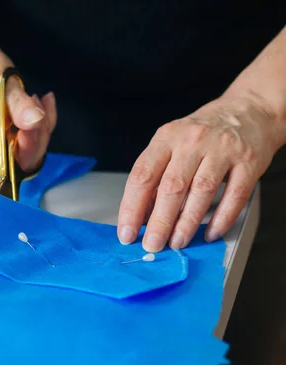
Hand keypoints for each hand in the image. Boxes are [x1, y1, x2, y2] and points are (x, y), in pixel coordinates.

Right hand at [0, 49, 56, 177]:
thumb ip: (19, 105)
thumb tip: (37, 121)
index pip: (2, 168)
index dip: (24, 153)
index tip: (36, 125)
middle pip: (18, 162)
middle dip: (37, 137)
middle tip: (41, 106)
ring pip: (27, 152)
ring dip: (41, 128)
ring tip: (40, 100)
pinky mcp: (3, 141)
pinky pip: (27, 142)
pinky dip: (38, 124)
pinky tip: (40, 102)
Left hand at [118, 93, 284, 251]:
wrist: (248, 110)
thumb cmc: (202, 133)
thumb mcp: (171, 143)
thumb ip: (156, 174)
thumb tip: (140, 214)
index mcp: (166, 138)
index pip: (142, 175)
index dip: (132, 207)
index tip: (126, 231)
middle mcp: (192, 142)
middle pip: (171, 186)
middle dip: (159, 221)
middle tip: (152, 244)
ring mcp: (222, 150)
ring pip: (201, 191)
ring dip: (187, 223)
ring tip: (177, 242)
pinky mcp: (248, 161)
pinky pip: (234, 195)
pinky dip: (221, 217)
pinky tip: (211, 233)